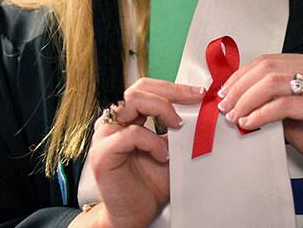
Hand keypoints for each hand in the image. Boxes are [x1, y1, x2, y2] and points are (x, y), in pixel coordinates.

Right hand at [84, 78, 204, 227]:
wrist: (135, 215)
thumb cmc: (150, 185)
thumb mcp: (172, 151)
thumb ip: (178, 131)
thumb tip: (200, 110)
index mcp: (128, 118)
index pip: (147, 89)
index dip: (173, 88)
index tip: (199, 93)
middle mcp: (114, 122)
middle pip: (138, 89)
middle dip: (170, 92)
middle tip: (194, 101)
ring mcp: (105, 135)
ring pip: (131, 102)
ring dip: (161, 110)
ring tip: (177, 127)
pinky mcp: (103, 153)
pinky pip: (130, 134)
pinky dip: (151, 141)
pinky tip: (163, 155)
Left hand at [216, 53, 302, 188]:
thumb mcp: (290, 113)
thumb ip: (269, 100)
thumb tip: (234, 98)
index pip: (267, 61)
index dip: (241, 76)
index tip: (223, 93)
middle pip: (267, 68)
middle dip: (240, 87)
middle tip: (225, 107)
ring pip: (273, 82)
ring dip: (247, 100)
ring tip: (234, 116)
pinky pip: (285, 104)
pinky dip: (261, 113)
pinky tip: (250, 123)